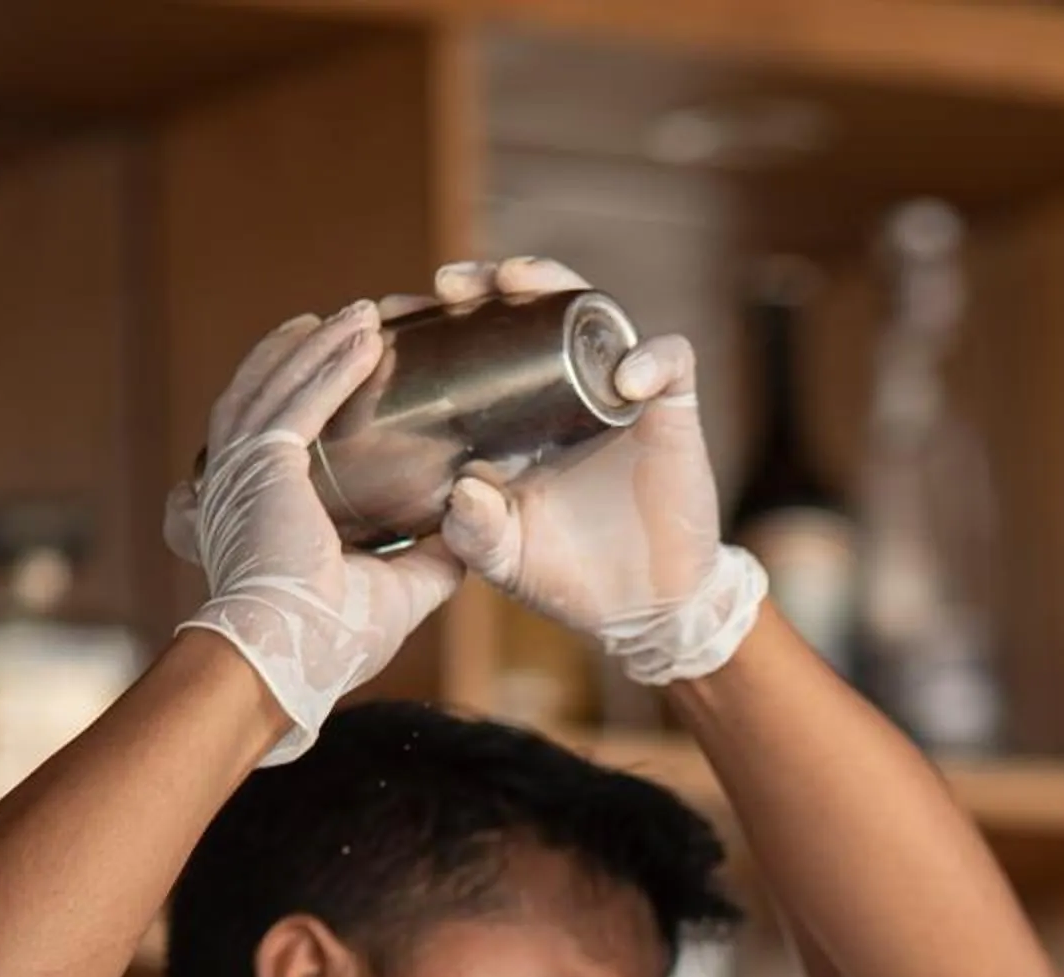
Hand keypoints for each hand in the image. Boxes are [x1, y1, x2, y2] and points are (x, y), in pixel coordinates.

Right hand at [170, 302, 461, 763]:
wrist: (289, 662)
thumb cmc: (328, 643)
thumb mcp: (398, 592)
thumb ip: (434, 561)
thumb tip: (473, 533)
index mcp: (261, 504)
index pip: (279, 428)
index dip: (308, 389)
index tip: (347, 363)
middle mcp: (242, 480)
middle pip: (274, 390)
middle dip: (315, 350)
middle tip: (360, 322)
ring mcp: (245, 470)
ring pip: (284, 383)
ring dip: (327, 343)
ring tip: (368, 314)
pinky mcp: (261, 467)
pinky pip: (299, 401)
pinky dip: (332, 365)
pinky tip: (363, 337)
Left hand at [430, 257, 765, 685]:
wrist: (643, 610)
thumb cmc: (564, 576)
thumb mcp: (503, 559)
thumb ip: (475, 533)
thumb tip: (464, 491)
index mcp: (513, 415)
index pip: (474, 343)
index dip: (434, 320)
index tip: (392, 314)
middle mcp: (563, 389)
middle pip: (529, 308)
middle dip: (488, 281)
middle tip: (451, 284)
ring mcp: (617, 393)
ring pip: (595, 310)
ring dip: (557, 284)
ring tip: (518, 280)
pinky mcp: (671, 410)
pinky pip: (670, 360)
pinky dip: (651, 359)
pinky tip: (626, 379)